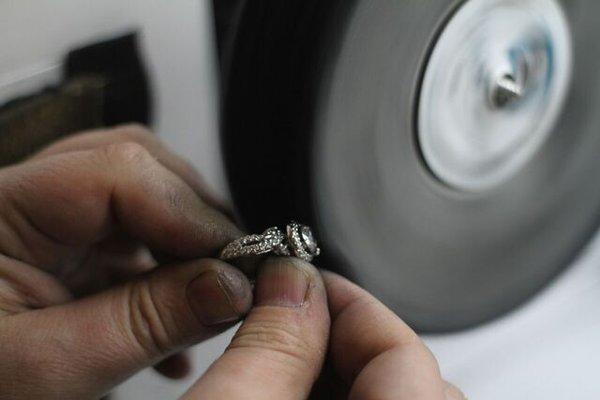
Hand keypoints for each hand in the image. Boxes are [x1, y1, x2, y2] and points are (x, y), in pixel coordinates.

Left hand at [0, 125, 254, 398]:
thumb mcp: (55, 369)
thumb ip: (147, 323)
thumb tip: (231, 285)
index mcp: (2, 212)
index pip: (117, 173)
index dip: (189, 211)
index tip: (239, 257)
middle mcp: (28, 203)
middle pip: (136, 168)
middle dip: (196, 217)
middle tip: (233, 268)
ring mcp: (52, 226)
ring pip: (142, 199)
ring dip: (187, 243)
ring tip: (210, 291)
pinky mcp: (71, 252)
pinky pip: (136, 238)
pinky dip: (172, 271)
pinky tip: (184, 316)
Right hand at [182, 258, 465, 399]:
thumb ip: (272, 341)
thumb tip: (293, 281)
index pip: (408, 355)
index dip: (350, 304)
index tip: (299, 282)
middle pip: (407, 376)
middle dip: (339, 336)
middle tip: (284, 320)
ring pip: (389, 399)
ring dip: (331, 369)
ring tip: (275, 360)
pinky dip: (327, 397)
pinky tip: (285, 393)